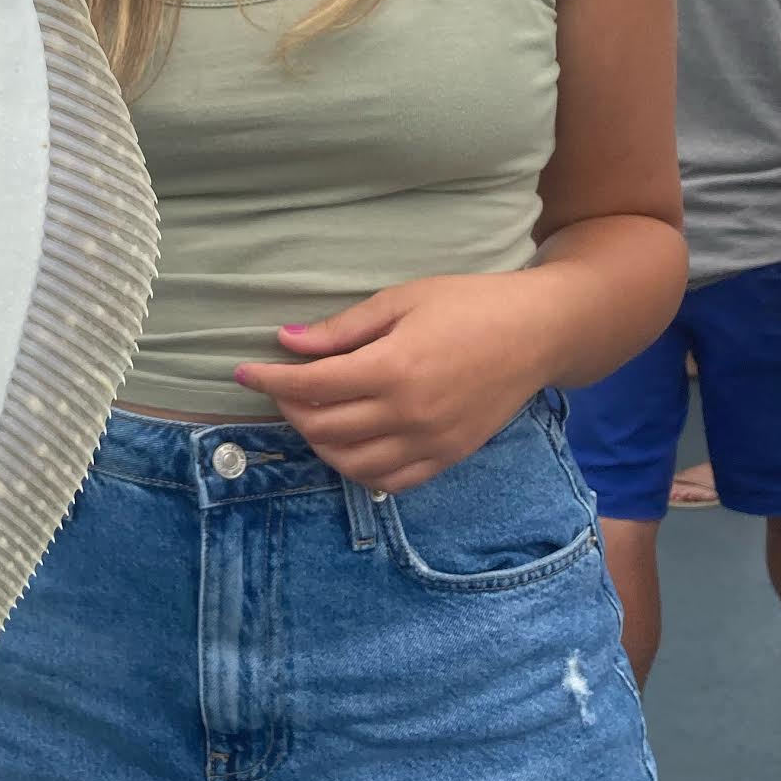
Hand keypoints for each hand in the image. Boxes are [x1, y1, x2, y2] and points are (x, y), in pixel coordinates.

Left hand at [233, 274, 554, 492]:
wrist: (537, 332)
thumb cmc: (468, 304)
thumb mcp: (401, 300)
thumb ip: (341, 329)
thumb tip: (287, 342)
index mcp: (393, 368)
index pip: (311, 386)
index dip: (270, 380)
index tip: (243, 370)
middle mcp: (409, 414)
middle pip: (324, 428)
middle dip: (289, 408)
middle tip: (281, 386)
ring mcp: (430, 442)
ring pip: (350, 463)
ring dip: (318, 443)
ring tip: (310, 414)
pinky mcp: (447, 457)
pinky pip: (390, 480)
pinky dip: (358, 468)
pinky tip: (348, 443)